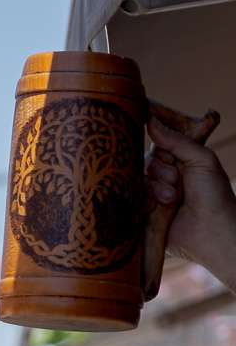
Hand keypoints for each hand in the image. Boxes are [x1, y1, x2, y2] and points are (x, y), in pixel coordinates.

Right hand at [147, 117, 235, 285]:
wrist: (210, 231)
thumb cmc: (214, 195)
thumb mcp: (201, 159)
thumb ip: (177, 140)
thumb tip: (150, 120)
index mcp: (180, 159)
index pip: (160, 139)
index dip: (154, 130)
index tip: (144, 114)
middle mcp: (164, 174)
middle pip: (146, 159)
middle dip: (161, 168)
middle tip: (177, 180)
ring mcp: (151, 193)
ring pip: (138, 178)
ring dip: (156, 186)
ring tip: (172, 199)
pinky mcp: (141, 211)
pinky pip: (131, 197)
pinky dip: (145, 199)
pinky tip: (158, 207)